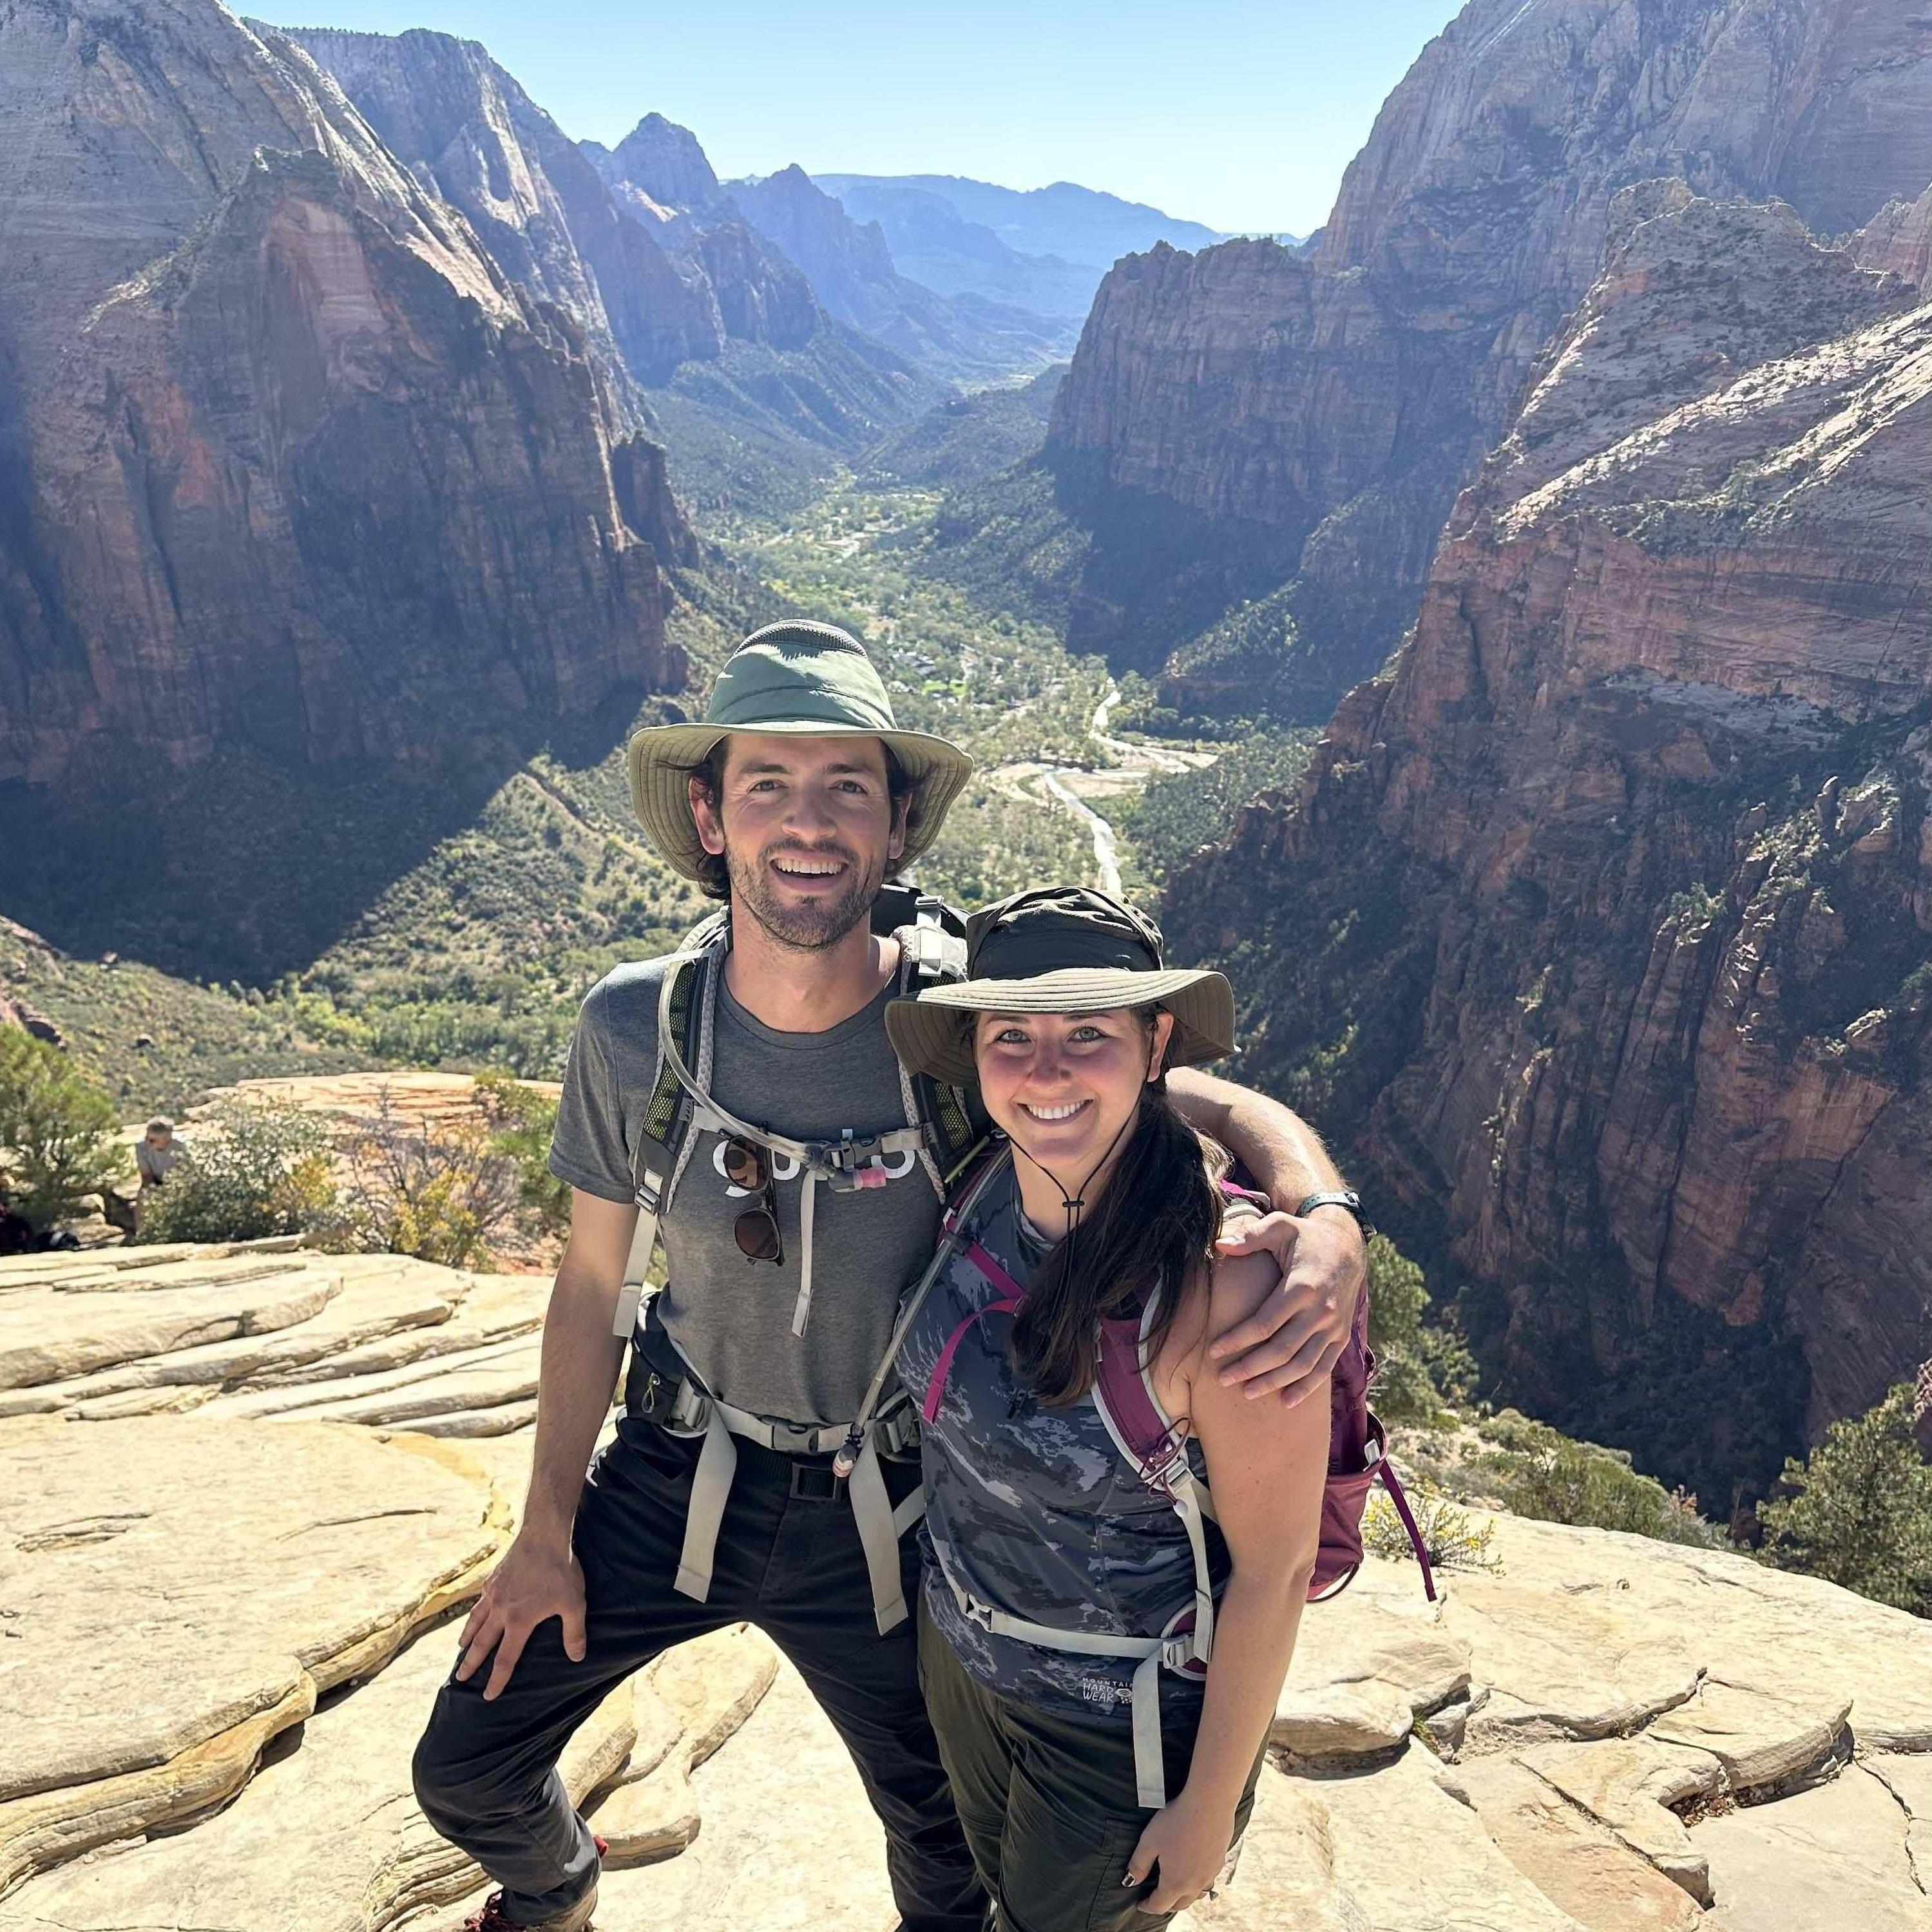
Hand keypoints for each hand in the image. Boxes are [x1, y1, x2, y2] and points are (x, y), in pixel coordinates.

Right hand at [454, 1531, 587, 1699]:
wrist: (544, 1535)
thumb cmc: (561, 1570)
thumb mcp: (574, 1604)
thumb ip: (574, 1633)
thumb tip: (577, 1658)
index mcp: (519, 1621)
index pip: (505, 1659)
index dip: (496, 1680)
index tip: (488, 1696)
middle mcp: (500, 1610)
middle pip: (482, 1643)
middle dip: (471, 1664)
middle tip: (459, 1679)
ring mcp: (494, 1593)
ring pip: (475, 1620)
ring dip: (467, 1638)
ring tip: (461, 1649)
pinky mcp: (493, 1577)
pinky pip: (480, 1600)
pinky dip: (475, 1611)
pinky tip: (476, 1613)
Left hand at [1124, 1791, 1233, 1913]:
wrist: (1209, 1804)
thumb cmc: (1177, 1821)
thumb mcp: (1149, 1841)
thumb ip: (1138, 1864)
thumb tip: (1130, 1882)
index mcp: (1175, 1883)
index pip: (1159, 1905)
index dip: (1147, 1906)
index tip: (1140, 1904)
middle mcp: (1195, 1884)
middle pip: (1179, 1905)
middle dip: (1166, 1904)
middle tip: (1156, 1898)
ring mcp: (1210, 1874)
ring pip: (1196, 1895)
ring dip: (1184, 1896)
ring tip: (1176, 1889)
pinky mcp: (1220, 1861)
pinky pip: (1208, 1880)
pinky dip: (1198, 1882)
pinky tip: (1195, 1871)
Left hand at [1210, 1205, 1364, 1403]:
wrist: (1348, 1247)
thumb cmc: (1305, 1237)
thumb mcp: (1280, 1226)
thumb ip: (1251, 1236)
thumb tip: (1219, 1243)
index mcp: (1302, 1287)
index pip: (1264, 1323)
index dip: (1238, 1340)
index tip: (1214, 1351)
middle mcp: (1321, 1311)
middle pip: (1281, 1350)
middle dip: (1250, 1368)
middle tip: (1223, 1379)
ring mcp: (1333, 1327)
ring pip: (1302, 1365)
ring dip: (1274, 1382)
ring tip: (1247, 1393)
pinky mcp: (1341, 1337)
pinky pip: (1324, 1368)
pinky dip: (1306, 1387)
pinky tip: (1286, 1401)